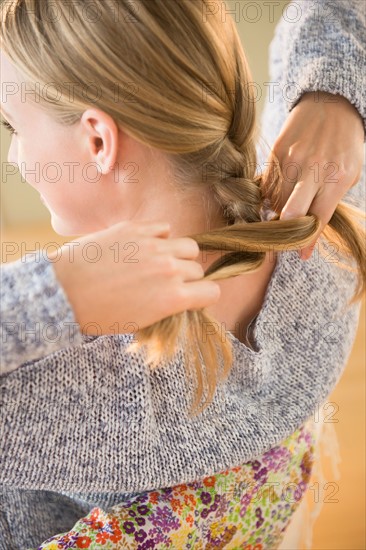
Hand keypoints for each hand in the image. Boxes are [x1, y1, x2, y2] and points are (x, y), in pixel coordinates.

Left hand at [49, 220, 220, 334]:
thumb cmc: (99, 314)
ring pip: (188, 245)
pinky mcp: (136, 229)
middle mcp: (169, 269)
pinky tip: (145, 246)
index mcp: (173, 297)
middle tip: (167, 282)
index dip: (203, 296)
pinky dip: (161, 237)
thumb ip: (168, 307)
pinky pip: (164, 228)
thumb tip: (181, 298)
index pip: (212, 291)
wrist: (64, 290)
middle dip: (188, 277)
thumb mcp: (140, 322)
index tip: (192, 297)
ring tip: (161, 261)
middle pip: (199, 268)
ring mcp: (154, 246)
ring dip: (180, 255)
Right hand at [271, 91, 364, 258]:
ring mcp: (292, 160)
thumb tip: (308, 230)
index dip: (307, 241)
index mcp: (336, 178)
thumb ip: (330, 201)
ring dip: (278, 211)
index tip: (301, 255)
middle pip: (290, 214)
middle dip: (286, 231)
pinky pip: (267, 185)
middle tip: (286, 237)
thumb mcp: (350, 174)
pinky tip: (280, 192)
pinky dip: (271, 195)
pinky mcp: (276, 152)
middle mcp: (312, 170)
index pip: (318, 219)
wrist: (332, 105)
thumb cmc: (344, 146)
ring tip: (286, 208)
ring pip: (275, 201)